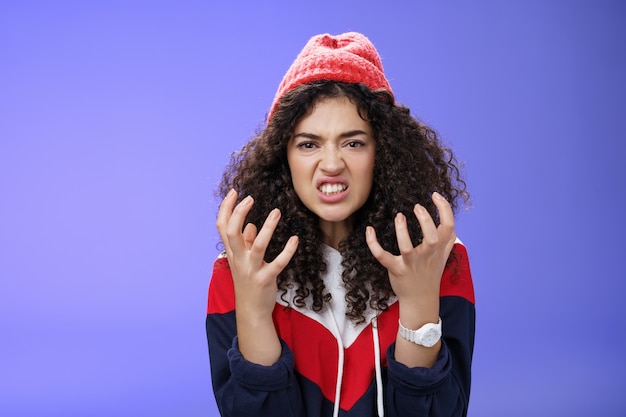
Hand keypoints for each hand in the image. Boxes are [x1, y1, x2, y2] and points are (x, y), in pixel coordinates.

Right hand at [216, 189, 298, 317]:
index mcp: (232, 253)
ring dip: (267, 228)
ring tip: (277, 212)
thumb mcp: (244, 261)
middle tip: (250, 197)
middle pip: (232, 233)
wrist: (252, 311)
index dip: (226, 208)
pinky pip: (278, 263)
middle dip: (239, 213)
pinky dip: (287, 251)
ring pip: (257, 246)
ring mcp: (251, 270)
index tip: (234, 192)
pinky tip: (295, 239)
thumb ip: (246, 242)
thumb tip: (252, 225)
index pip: (222, 226)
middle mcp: (239, 259)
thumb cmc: (248, 282)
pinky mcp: (266, 279)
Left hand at [365, 192, 455, 308]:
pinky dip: (373, 243)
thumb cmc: (431, 273)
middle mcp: (427, 255)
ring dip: (402, 232)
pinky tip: (370, 230)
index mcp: (439, 248)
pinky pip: (383, 256)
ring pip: (407, 248)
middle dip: (426, 220)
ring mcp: (411, 264)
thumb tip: (450, 222)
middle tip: (417, 207)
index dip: (444, 208)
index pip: (449, 226)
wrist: (421, 299)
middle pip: (433, 236)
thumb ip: (448, 239)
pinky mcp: (396, 270)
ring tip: (399, 217)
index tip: (434, 195)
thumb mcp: (443, 256)